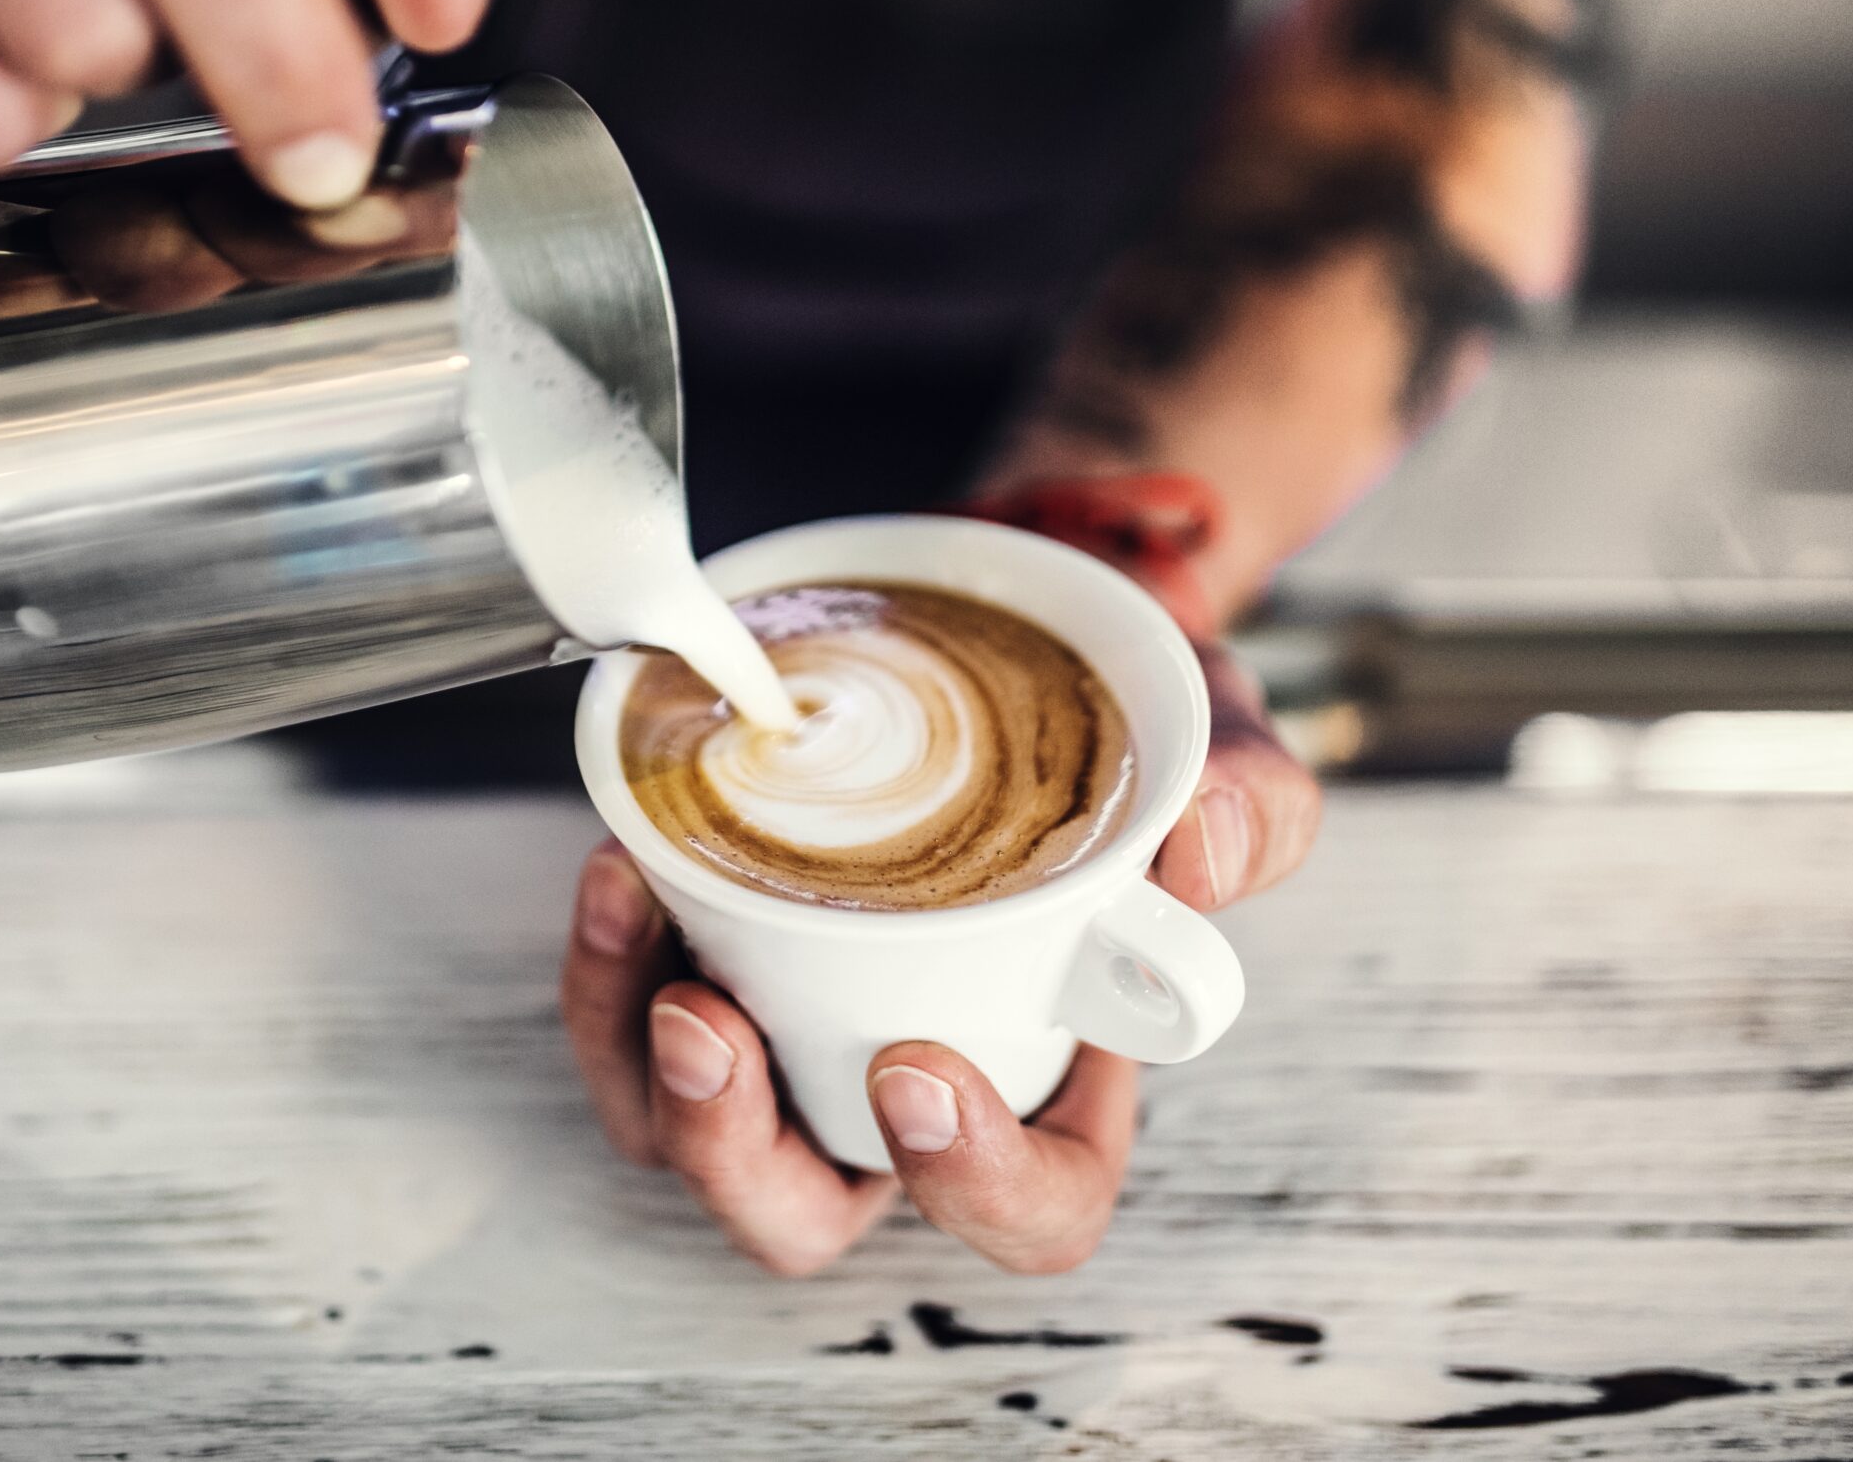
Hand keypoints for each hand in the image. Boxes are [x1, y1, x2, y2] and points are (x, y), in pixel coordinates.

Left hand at [560, 637, 1318, 1276]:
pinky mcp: (704, 959)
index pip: (1031, 1211)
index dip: (971, 1183)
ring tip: (635, 916)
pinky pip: (621, 1018)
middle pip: (804, 1213)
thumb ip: (1248, 805)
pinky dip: (603, 960)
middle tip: (712, 1027)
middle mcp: (902, 1086)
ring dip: (638, 1060)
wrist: (1025, 638)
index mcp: (1047, 1081)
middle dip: (737, 1153)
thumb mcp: (1218, 749)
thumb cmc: (1123, 734)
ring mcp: (792, 1035)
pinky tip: (619, 867)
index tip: (914, 1071)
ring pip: (682, 1136)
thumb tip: (1206, 850)